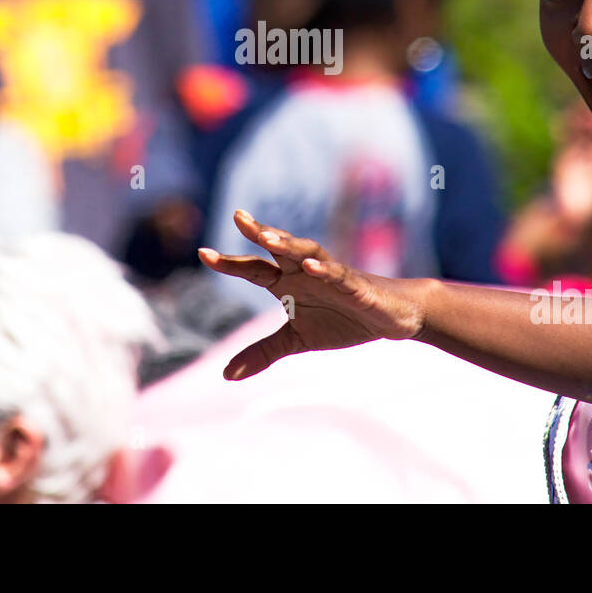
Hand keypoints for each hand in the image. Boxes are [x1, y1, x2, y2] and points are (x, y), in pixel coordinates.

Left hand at [198, 210, 428, 379]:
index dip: (229, 262)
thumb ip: (262, 352)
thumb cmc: (342, 319)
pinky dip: (323, 269)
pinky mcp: (355, 285)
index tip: (202, 253)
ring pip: (306, 252)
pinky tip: (309, 265)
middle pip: (278, 248)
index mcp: (287, 282)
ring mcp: (330, 274)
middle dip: (259, 232)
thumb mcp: (296, 340)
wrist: (389, 318)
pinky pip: (337, 274)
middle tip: (238, 217)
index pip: (253, 269)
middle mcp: (304, 271)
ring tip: (267, 235)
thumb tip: (225, 375)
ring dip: (288, 243)